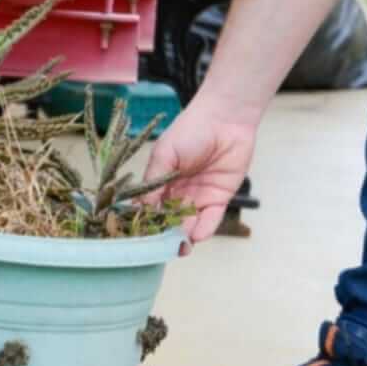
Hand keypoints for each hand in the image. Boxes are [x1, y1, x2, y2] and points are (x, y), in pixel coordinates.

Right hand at [144, 95, 259, 252]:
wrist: (225, 119)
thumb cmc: (191, 130)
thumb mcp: (164, 153)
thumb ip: (154, 180)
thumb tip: (143, 208)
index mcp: (162, 181)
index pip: (151, 207)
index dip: (146, 221)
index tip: (141, 236)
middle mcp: (179, 192)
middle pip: (170, 220)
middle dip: (166, 234)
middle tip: (161, 246)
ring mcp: (199, 197)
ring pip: (189, 223)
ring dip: (184, 235)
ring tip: (179, 244)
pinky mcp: (220, 199)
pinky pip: (211, 219)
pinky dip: (204, 229)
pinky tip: (196, 236)